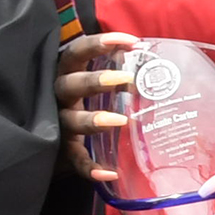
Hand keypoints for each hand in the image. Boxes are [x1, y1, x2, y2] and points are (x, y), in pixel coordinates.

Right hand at [58, 30, 133, 183]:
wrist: (55, 146)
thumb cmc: (83, 106)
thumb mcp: (94, 87)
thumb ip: (117, 76)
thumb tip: (159, 65)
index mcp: (67, 75)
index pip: (78, 53)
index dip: (99, 44)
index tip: (130, 41)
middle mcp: (58, 97)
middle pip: (70, 84)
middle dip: (96, 80)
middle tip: (127, 79)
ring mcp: (58, 125)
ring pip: (70, 121)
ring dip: (93, 120)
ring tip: (120, 121)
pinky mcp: (61, 153)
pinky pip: (75, 160)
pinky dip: (90, 167)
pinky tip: (109, 173)